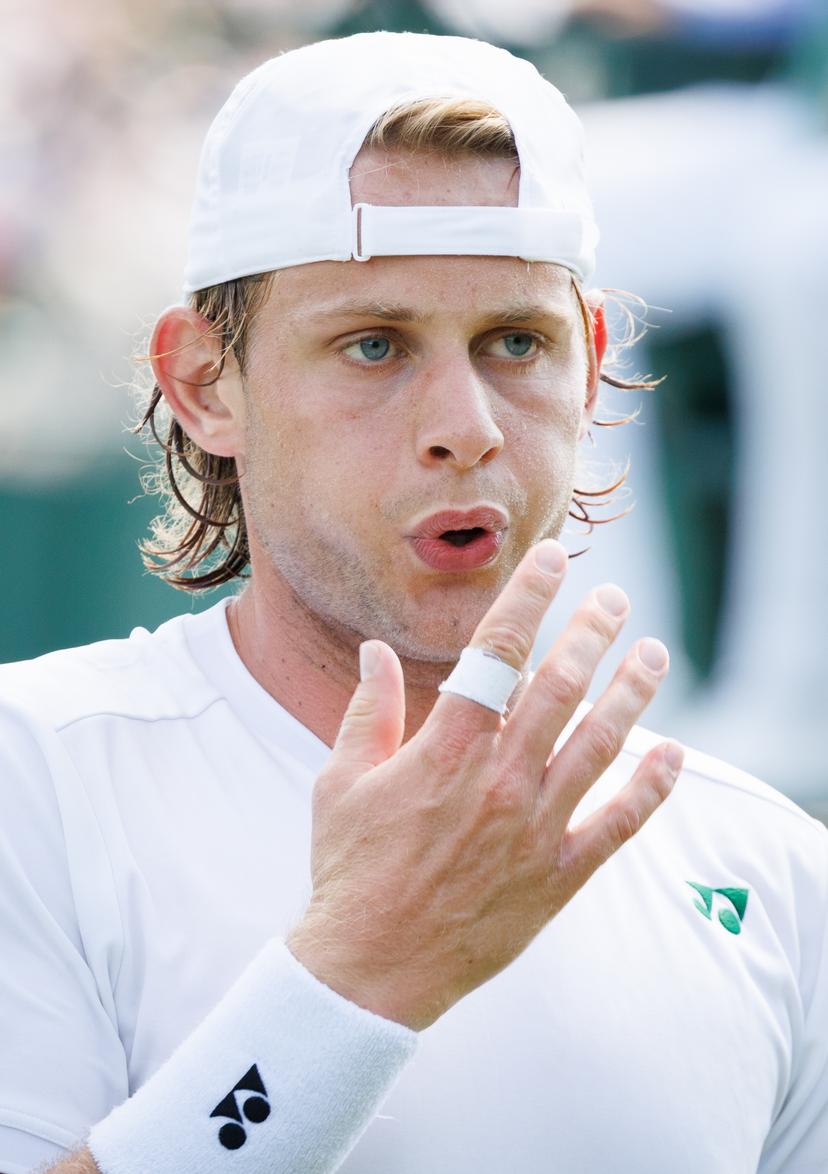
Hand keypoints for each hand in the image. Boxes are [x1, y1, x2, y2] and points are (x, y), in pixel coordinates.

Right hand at [287, 540, 681, 1029]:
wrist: (371, 968)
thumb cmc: (350, 870)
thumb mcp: (340, 782)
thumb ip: (368, 710)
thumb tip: (374, 650)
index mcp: (446, 751)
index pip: (497, 653)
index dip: (528, 598)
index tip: (552, 560)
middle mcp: (499, 782)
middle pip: (560, 688)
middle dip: (591, 632)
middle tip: (615, 598)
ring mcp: (534, 829)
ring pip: (599, 745)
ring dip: (632, 694)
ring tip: (656, 654)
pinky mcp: (557, 876)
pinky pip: (617, 825)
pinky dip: (650, 788)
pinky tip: (673, 754)